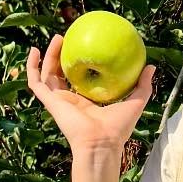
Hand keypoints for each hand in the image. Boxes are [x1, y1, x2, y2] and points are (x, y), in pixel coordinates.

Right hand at [25, 34, 154, 155]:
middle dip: (63, 57)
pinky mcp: (50, 102)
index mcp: (87, 102)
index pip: (80, 80)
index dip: (80, 65)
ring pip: (48, 75)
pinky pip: (36, 82)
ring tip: (56, 38)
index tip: (84, 48)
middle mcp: (70, 101)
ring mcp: (58, 101)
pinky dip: (32, 67)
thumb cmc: (118, 128)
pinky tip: (34, 51)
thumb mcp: (135, 102)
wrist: (101, 142)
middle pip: (62, 74)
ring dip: (48, 56)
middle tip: (69, 38)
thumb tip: (151, 67)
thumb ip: (143, 85)